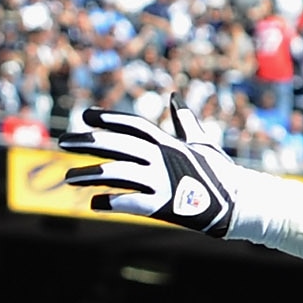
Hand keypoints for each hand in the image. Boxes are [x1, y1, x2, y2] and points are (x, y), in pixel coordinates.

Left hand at [58, 102, 246, 235]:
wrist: (239, 202)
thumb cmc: (219, 172)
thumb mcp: (201, 142)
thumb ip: (184, 121)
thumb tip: (175, 98)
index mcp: (169, 142)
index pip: (133, 124)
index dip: (109, 118)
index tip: (85, 115)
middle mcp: (162, 158)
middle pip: (118, 145)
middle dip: (89, 142)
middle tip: (63, 141)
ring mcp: (162, 180)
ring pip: (118, 173)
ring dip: (91, 174)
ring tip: (69, 178)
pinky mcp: (164, 205)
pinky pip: (131, 202)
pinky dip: (112, 201)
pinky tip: (94, 203)